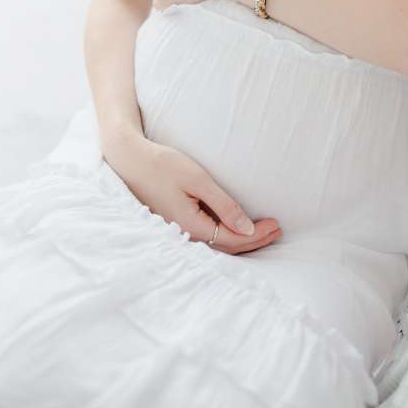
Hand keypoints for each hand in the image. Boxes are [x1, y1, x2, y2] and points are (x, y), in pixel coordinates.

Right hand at [113, 133, 282, 254]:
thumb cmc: (162, 164)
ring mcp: (179, 230)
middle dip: (254, 240)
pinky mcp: (176, 222)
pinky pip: (207, 236)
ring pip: (217, 244)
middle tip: (277, 230)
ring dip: (242, 239)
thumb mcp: (198, 180)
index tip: (275, 224)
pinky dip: (227, 234)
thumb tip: (247, 229)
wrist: (129, 160)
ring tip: (264, 231)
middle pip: (226, 247)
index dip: (256, 235)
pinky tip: (237, 227)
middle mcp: (184, 234)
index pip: (232, 240)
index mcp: (190, 226)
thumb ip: (223, 205)